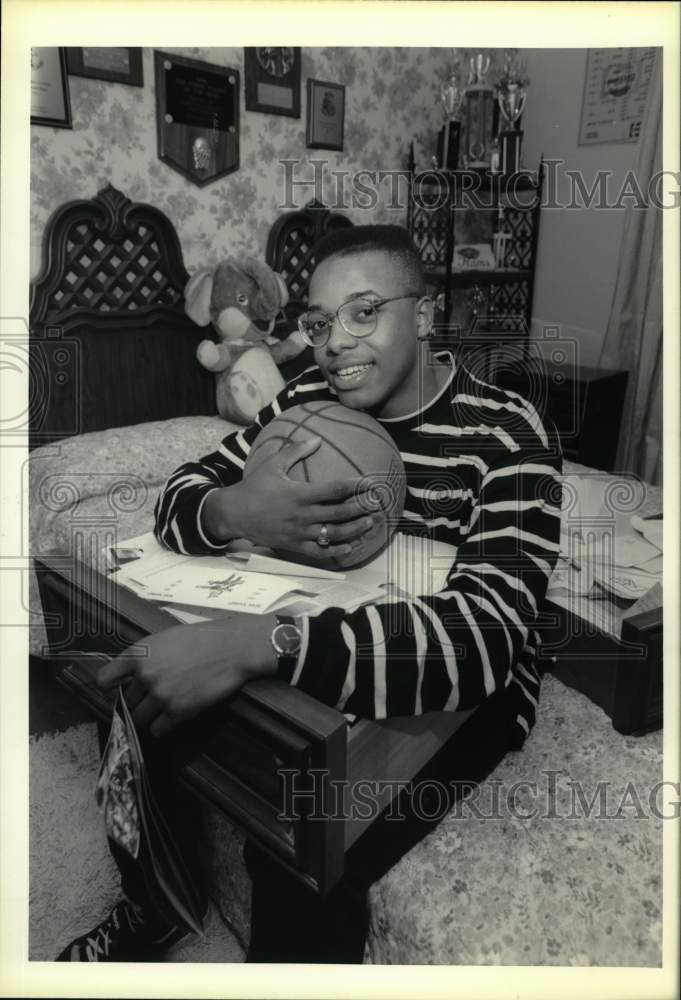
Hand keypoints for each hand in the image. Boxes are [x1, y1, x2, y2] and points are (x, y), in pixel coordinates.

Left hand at [98, 615, 277, 736]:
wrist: (231, 648)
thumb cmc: (201, 638)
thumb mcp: (165, 639)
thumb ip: (145, 657)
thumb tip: (132, 676)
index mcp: (138, 654)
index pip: (105, 678)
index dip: (109, 685)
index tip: (116, 688)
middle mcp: (145, 676)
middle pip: (126, 701)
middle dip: (137, 700)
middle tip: (151, 696)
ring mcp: (160, 696)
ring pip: (139, 718)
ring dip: (148, 716)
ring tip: (161, 708)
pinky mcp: (177, 711)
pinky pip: (158, 729)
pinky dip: (162, 726)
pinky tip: (172, 716)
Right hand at [203, 436, 384, 566]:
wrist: (233, 514)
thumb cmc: (254, 486)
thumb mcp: (272, 464)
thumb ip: (295, 451)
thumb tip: (316, 439)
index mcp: (299, 494)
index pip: (334, 490)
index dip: (355, 486)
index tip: (370, 483)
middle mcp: (302, 515)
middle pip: (340, 513)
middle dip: (362, 509)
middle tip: (378, 504)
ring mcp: (299, 533)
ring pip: (335, 534)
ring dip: (356, 529)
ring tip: (372, 523)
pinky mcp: (295, 546)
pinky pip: (321, 552)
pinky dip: (338, 551)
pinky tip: (352, 546)